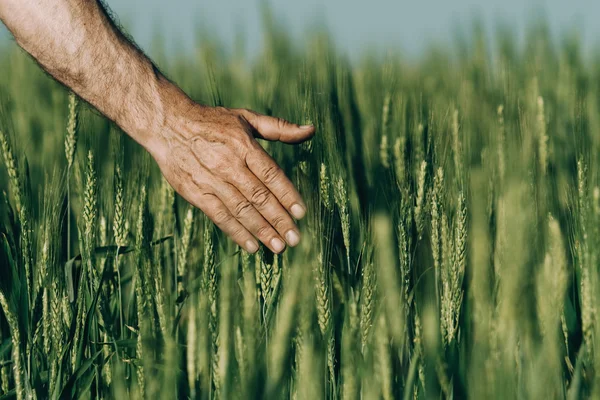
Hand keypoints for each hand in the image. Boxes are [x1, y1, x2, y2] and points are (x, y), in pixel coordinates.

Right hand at [151, 104, 314, 253]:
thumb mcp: (246, 118)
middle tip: (295, 239)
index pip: (271, 174)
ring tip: (278, 247)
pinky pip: (219, 216)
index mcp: (243, 145)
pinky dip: (236, 232)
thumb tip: (311, 130)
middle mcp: (228, 164)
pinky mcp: (195, 192)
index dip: (287, 195)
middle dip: (279, 220)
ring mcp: (211, 180)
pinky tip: (252, 246)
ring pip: (241, 210)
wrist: (167, 125)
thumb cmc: (214, 122)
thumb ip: (280, 129)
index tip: (301, 214)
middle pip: (258, 196)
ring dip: (261, 230)